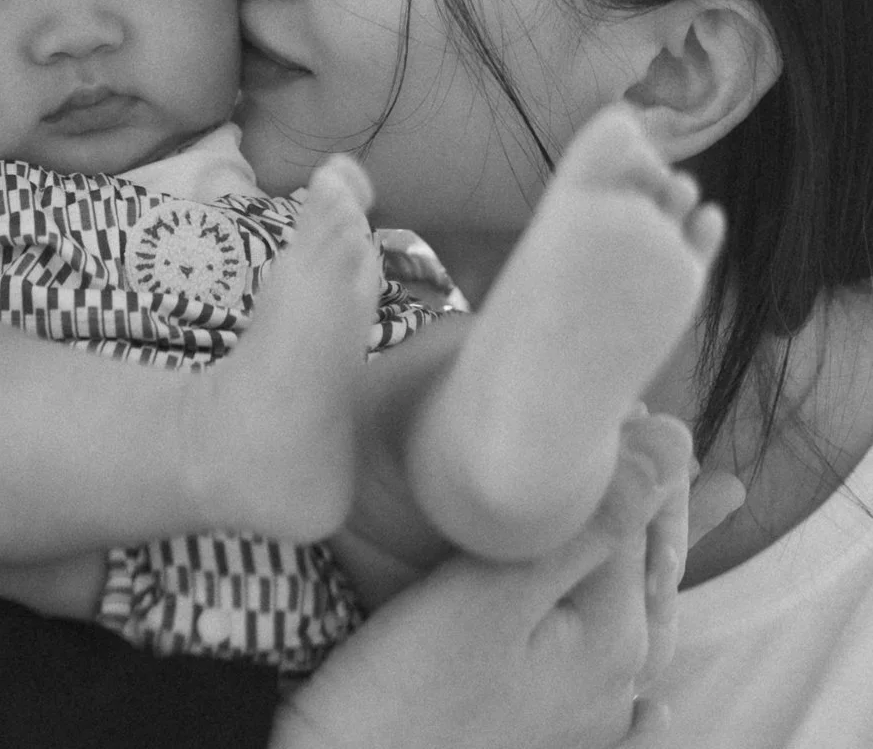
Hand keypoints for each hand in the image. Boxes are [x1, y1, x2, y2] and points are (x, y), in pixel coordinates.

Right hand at [272, 413, 690, 748]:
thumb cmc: (404, 689)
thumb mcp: (492, 593)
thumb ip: (588, 520)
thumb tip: (674, 440)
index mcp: (614, 637)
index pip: (641, 516)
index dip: (634, 450)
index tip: (631, 395)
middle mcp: (617, 683)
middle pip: (646, 566)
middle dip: (657, 501)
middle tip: (662, 428)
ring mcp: (588, 721)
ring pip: (639, 618)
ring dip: (654, 557)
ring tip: (705, 507)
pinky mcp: (548, 740)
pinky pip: (622, 696)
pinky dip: (643, 670)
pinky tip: (658, 702)